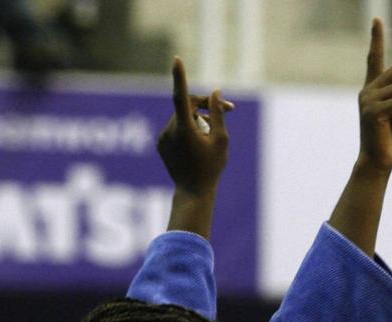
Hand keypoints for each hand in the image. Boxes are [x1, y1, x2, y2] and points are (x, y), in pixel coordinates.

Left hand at [156, 57, 233, 196]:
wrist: (193, 192)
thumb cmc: (211, 168)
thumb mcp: (221, 140)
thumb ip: (218, 114)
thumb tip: (215, 92)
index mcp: (185, 129)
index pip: (181, 96)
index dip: (179, 76)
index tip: (176, 59)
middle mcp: (170, 130)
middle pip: (187, 106)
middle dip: (206, 106)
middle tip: (230, 110)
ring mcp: (163, 137)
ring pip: (182, 117)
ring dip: (198, 120)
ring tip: (211, 138)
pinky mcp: (161, 143)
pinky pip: (176, 128)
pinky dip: (189, 130)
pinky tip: (197, 148)